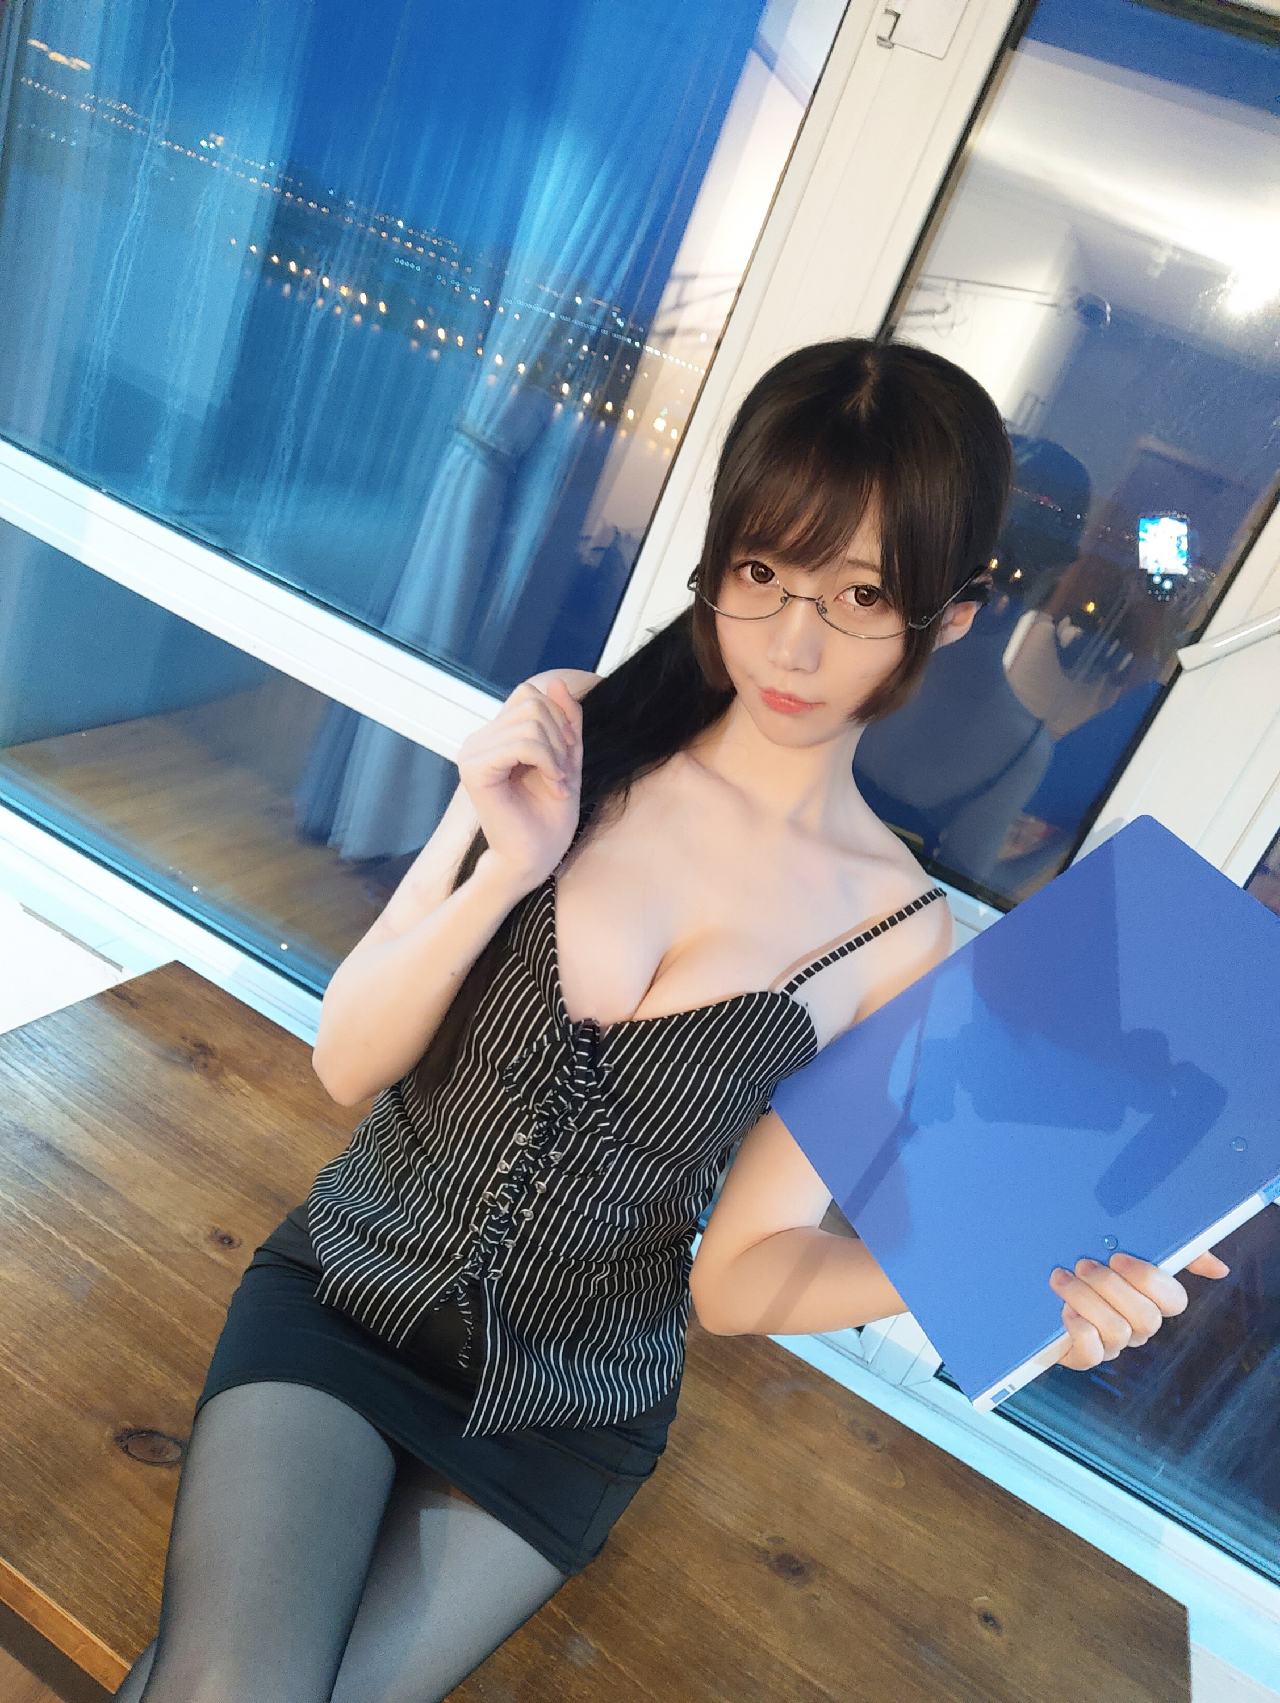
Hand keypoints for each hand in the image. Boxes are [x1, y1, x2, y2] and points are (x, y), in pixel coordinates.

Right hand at [457, 674, 583, 890]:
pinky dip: (548, 763)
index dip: (558, 717)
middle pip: (532, 702)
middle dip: (560, 736)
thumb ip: (564, 721)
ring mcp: (473, 753)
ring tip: (558, 784)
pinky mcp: (475, 770)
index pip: (530, 694)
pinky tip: (554, 787)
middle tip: (564, 774)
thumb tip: (558, 681)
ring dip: (557, 755)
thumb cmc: (549, 818)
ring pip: (530, 723)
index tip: (566, 757)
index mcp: (496, 736)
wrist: (535, 860)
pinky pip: (521, 744)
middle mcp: (479, 740)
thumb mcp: (567, 758)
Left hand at [1050, 1248, 1230, 1371]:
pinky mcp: (1085, 1357)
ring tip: (1062, 1280)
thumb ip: (1179, 1253)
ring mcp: (1113, 1344)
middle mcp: (1138, 1327)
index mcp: (1153, 1301)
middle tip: (1083, 1265)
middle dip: (1110, 1287)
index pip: (1175, 1300)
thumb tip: (1219, 1268)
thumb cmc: (1094, 1266)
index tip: (1119, 1258)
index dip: (1149, 1279)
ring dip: (1085, 1300)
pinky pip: (1092, 1354)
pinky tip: (1064, 1310)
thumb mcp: (1131, 1250)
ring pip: (1117, 1332)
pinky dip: (1077, 1329)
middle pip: (1145, 1317)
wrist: (1043, 1290)